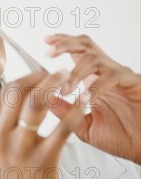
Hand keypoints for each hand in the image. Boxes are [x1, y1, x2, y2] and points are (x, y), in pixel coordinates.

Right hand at [0, 70, 84, 178]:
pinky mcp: (43, 160)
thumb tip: (15, 92)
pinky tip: (83, 102)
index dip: (28, 77)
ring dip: (57, 84)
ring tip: (70, 80)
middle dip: (41, 75)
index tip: (42, 74)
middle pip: (19, 90)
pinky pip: (63, 126)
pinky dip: (76, 109)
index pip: (6, 90)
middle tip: (59, 73)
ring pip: (38, 102)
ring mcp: (19, 148)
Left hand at [45, 33, 140, 164]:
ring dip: (76, 71)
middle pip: (85, 45)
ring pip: (95, 59)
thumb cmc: (121, 137)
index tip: (46, 42)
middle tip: (49, 52)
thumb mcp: (85, 126)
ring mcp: (120, 76)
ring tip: (65, 88)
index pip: (77, 52)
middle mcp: (107, 72)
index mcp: (95, 78)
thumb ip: (66, 113)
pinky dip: (96, 86)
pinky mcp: (133, 83)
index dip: (62, 43)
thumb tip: (46, 100)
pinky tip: (86, 98)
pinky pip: (112, 76)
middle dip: (65, 44)